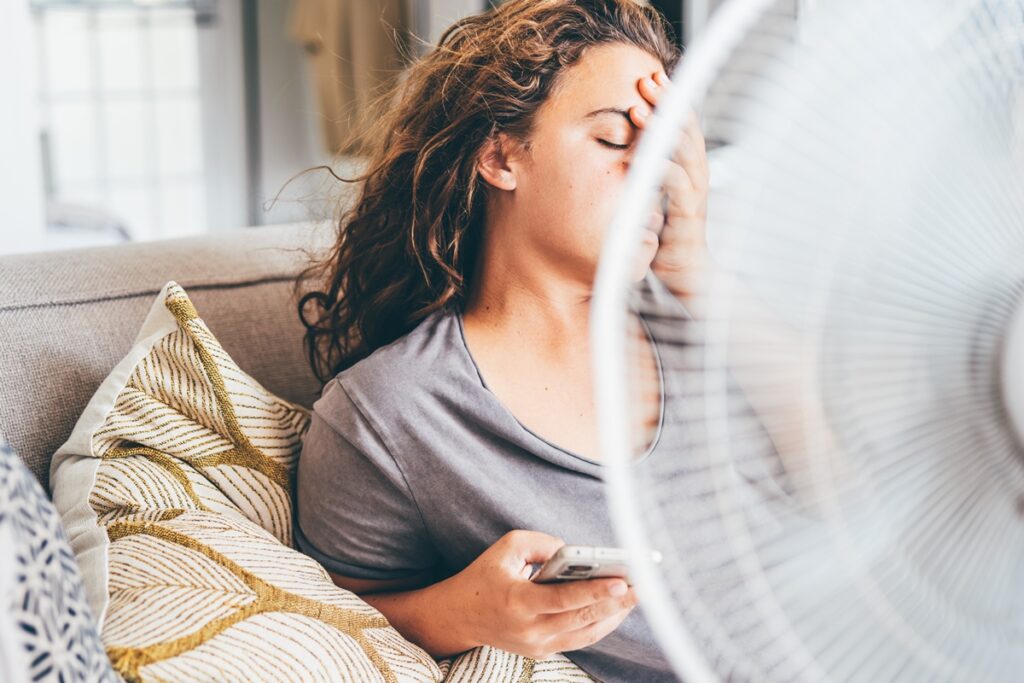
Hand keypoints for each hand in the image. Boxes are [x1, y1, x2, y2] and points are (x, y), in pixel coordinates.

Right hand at [440, 530, 637, 658]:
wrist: (459, 616)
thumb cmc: (485, 576)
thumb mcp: (507, 548)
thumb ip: (543, 543)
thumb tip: (575, 553)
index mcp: (518, 602)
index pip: (564, 600)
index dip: (596, 591)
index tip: (622, 580)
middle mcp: (530, 630)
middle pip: (583, 619)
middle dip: (617, 602)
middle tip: (644, 585)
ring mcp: (537, 646)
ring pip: (587, 634)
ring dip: (615, 615)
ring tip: (638, 595)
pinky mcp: (542, 652)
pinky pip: (579, 639)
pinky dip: (601, 624)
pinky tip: (618, 607)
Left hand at [629, 71, 709, 298]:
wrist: (686, 280)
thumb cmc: (667, 241)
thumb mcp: (651, 202)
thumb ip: (644, 179)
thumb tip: (621, 155)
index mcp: (687, 171)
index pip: (680, 128)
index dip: (669, 102)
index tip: (652, 78)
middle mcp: (695, 179)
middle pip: (684, 132)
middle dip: (667, 104)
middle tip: (647, 80)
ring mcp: (694, 198)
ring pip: (682, 153)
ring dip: (662, 130)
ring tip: (642, 109)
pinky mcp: (688, 219)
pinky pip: (678, 188)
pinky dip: (663, 170)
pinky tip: (646, 157)